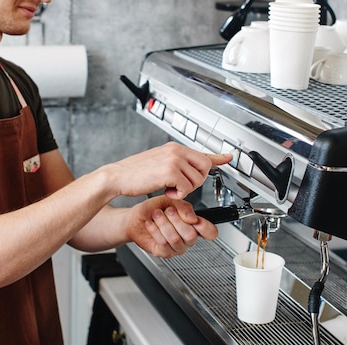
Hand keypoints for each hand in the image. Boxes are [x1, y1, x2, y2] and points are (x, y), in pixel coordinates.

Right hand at [107, 142, 231, 199]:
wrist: (118, 176)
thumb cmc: (134, 173)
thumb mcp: (158, 163)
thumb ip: (175, 165)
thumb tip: (187, 170)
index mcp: (174, 148)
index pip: (202, 152)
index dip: (218, 157)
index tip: (229, 158)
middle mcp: (176, 150)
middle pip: (205, 167)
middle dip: (196, 181)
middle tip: (180, 186)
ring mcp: (174, 159)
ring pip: (196, 179)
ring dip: (185, 189)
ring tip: (168, 188)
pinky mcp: (170, 171)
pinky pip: (187, 187)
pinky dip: (178, 194)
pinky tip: (166, 191)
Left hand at [125, 196, 218, 257]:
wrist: (135, 218)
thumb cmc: (153, 209)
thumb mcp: (170, 202)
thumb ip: (183, 207)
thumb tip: (193, 218)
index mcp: (193, 225)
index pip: (210, 232)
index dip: (206, 227)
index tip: (196, 220)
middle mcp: (187, 238)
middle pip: (191, 235)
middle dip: (176, 220)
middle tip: (167, 210)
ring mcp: (176, 247)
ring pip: (175, 239)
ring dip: (164, 224)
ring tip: (156, 215)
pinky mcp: (164, 252)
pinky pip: (163, 244)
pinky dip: (155, 231)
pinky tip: (150, 224)